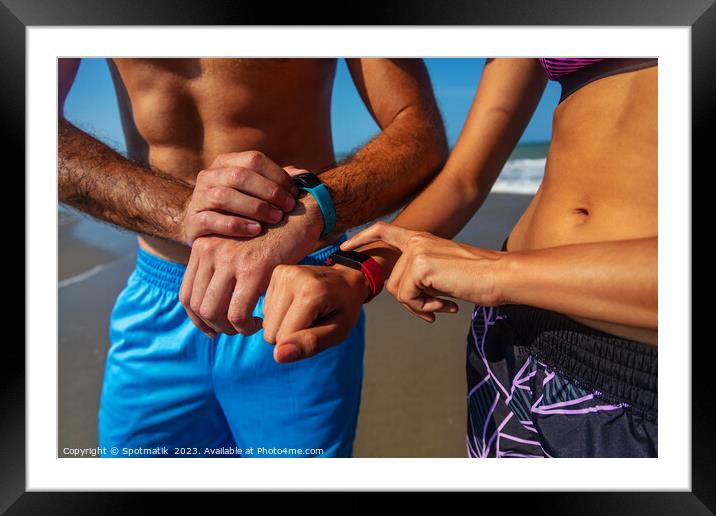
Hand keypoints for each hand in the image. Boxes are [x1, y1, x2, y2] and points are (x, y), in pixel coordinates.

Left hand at [179, 198, 322, 336]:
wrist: (300, 215)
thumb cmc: (272, 234)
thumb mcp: (238, 246)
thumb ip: (221, 268)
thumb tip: (212, 305)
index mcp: (203, 245)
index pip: (186, 293)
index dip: (197, 319)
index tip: (212, 329)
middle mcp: (211, 250)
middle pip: (197, 305)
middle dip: (214, 327)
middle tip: (234, 331)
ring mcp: (230, 259)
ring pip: (213, 311)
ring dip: (230, 328)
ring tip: (248, 327)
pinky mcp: (253, 268)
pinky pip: (238, 312)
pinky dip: (246, 326)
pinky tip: (260, 322)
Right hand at [181, 151, 298, 244]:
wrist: (204, 229)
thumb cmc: (240, 208)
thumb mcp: (255, 191)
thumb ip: (276, 181)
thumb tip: (303, 174)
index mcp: (226, 163)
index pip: (253, 159)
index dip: (277, 175)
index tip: (294, 193)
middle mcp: (209, 176)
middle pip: (239, 176)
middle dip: (269, 191)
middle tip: (288, 207)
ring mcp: (198, 198)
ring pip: (224, 196)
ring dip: (255, 207)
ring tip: (276, 219)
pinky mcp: (192, 221)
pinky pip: (212, 220)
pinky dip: (236, 225)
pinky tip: (255, 230)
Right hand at [263, 264, 368, 362]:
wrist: (346, 279)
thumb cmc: (344, 308)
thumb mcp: (338, 332)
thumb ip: (310, 344)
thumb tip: (278, 355)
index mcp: (311, 292)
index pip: (283, 338)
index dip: (299, 342)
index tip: (318, 328)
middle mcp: (292, 278)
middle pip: (271, 331)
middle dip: (289, 334)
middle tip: (312, 320)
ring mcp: (283, 273)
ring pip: (266, 322)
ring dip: (284, 323)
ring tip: (305, 312)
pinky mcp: (277, 273)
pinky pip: (266, 310)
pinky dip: (280, 313)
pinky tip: (297, 304)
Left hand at [341, 221, 505, 321]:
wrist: (499, 276)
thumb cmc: (478, 278)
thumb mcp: (444, 271)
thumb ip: (422, 274)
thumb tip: (404, 292)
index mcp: (421, 238)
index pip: (383, 230)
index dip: (362, 237)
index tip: (345, 247)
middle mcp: (417, 241)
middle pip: (392, 280)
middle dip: (411, 301)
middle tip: (435, 310)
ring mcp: (417, 252)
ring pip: (399, 292)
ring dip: (420, 306)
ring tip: (443, 306)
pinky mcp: (421, 266)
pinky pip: (408, 297)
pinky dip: (425, 308)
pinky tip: (446, 306)